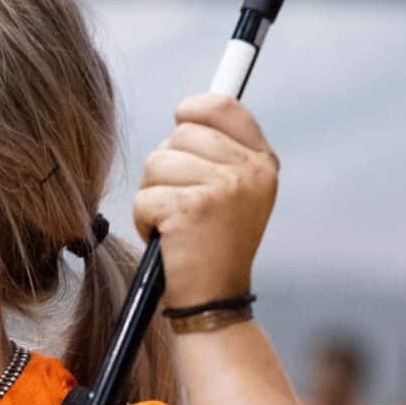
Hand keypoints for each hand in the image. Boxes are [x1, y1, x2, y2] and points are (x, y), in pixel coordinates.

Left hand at [134, 92, 277, 309]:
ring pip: (156, 163)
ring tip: (174, 223)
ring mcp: (224, 188)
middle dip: (165, 168)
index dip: (192, 110)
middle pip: (178, 134)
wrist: (215, 300)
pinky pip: (144, 196)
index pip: (221, 105)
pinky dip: (143, 219)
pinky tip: (166, 238)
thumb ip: (218, 151)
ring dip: (152, 195)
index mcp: (262, 161)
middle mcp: (249, 171)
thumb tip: (185, 112)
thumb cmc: (212, 246)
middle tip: (180, 203)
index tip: (180, 124)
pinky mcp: (192, 208)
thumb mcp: (233, 193)